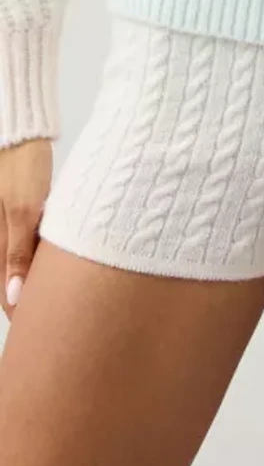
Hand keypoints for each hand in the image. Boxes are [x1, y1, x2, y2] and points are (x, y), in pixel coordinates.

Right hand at [0, 139, 52, 318]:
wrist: (21, 132)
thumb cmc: (21, 165)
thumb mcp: (23, 209)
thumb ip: (18, 253)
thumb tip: (14, 297)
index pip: (5, 293)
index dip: (21, 314)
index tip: (38, 333)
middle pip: (10, 282)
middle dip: (27, 302)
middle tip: (50, 322)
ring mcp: (6, 226)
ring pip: (17, 265)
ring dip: (31, 282)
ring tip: (55, 300)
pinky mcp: (18, 215)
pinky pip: (24, 246)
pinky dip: (35, 260)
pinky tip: (50, 265)